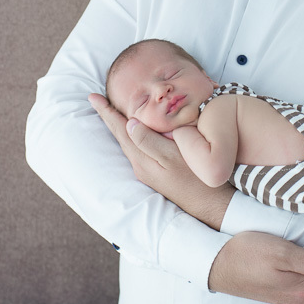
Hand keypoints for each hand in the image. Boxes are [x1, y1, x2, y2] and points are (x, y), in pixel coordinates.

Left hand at [89, 93, 233, 228]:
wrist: (211, 207)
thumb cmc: (197, 179)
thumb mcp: (173, 157)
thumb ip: (150, 141)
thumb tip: (130, 123)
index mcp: (142, 159)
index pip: (120, 130)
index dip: (107, 112)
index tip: (93, 97)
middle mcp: (141, 166)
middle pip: (121, 136)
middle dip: (109, 117)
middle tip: (97, 100)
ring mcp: (149, 172)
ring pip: (129, 143)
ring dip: (120, 126)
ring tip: (111, 112)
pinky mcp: (157, 174)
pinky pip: (139, 149)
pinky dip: (133, 135)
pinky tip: (136, 132)